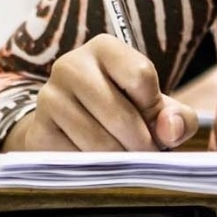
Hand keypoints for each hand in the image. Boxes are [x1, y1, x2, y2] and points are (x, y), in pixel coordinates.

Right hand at [2, 34, 197, 151]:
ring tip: (126, 159)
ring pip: (98, 141)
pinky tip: (98, 162)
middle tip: (146, 155)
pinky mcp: (39, 130)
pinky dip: (94, 169)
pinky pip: (77, 159)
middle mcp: (71, 65)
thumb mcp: (156, 108)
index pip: (140, 75)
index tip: (153, 120)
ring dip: (120, 160)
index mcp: (104, 48)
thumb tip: (171, 129)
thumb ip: (177, 117)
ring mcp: (49, 97)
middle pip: (120, 114)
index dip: (153, 107)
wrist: (71, 127)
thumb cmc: (124, 110)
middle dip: (141, 144)